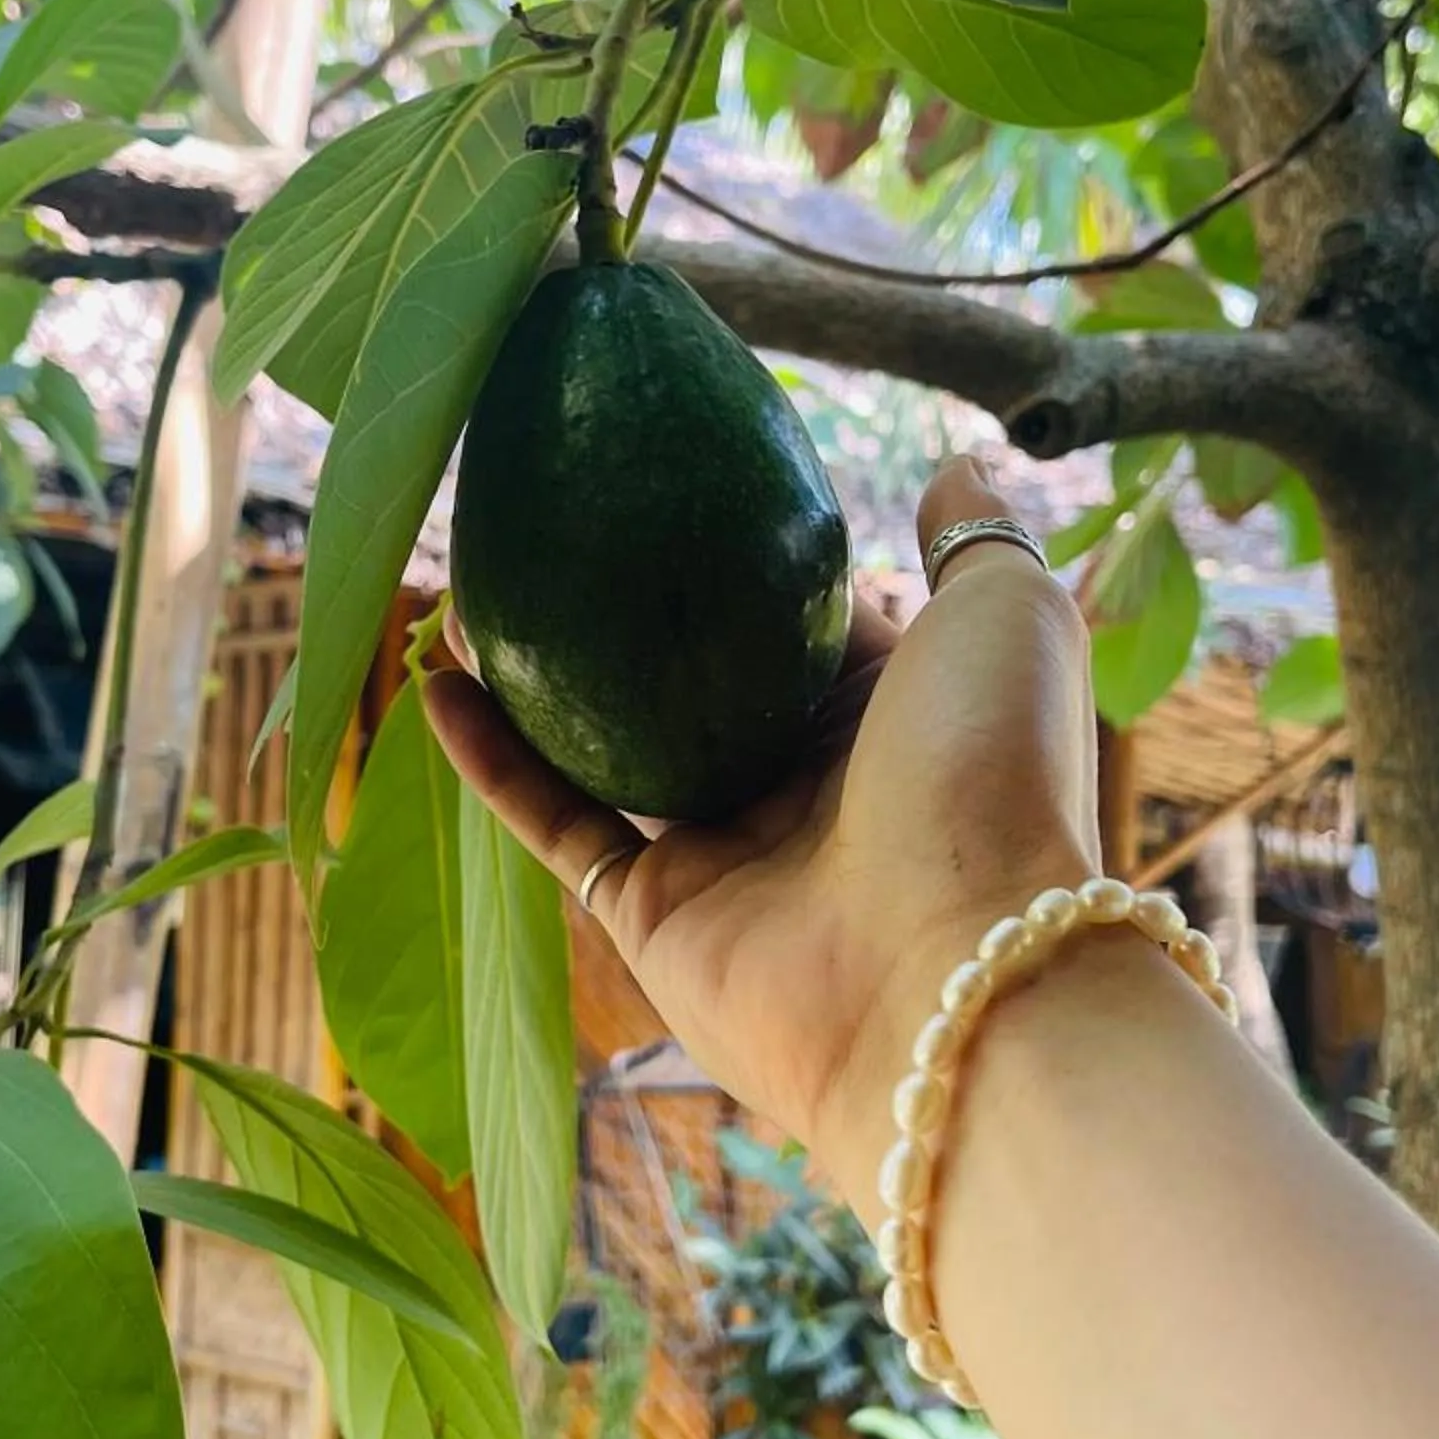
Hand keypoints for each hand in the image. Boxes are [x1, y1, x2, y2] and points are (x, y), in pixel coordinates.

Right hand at [426, 456, 1101, 1206]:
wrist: (950, 977)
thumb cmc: (990, 779)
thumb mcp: (1006, 619)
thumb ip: (972, 538)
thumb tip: (955, 461)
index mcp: (887, 718)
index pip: (799, 621)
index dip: (735, 556)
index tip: (662, 480)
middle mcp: (805, 788)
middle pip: (690, 684)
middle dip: (615, 615)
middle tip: (534, 530)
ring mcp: (725, 857)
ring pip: (607, 750)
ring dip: (532, 677)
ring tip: (461, 593)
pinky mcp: (652, 918)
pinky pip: (558, 824)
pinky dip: (492, 762)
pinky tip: (432, 685)